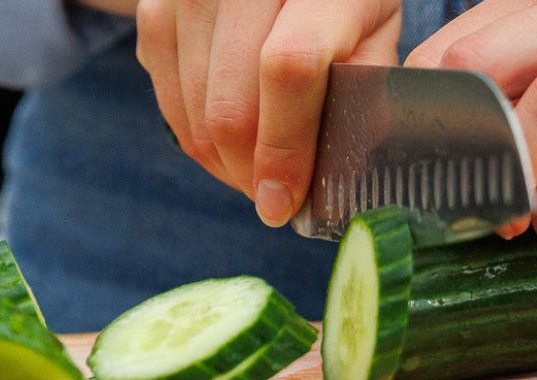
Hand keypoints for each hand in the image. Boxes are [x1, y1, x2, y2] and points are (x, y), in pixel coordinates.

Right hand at [136, 0, 402, 225]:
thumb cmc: (343, 0)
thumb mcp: (379, 32)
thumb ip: (365, 92)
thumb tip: (339, 171)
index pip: (289, 69)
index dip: (285, 147)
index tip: (286, 202)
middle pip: (229, 103)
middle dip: (249, 172)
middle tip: (274, 200)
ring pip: (192, 109)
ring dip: (221, 162)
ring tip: (255, 174)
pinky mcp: (156, 5)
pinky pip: (164, 92)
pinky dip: (193, 132)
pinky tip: (227, 142)